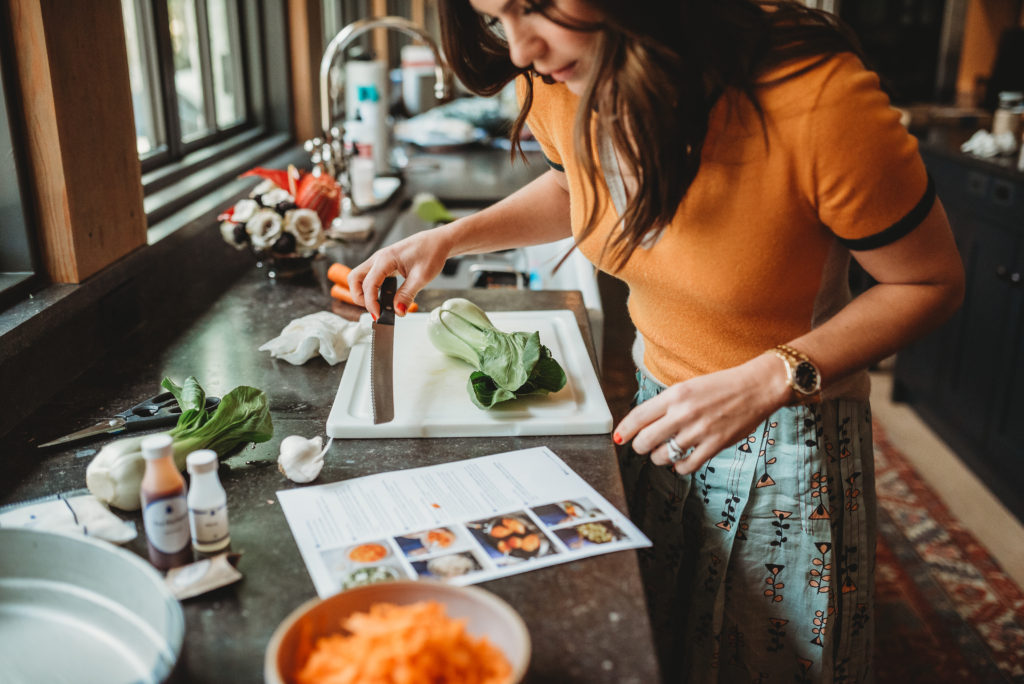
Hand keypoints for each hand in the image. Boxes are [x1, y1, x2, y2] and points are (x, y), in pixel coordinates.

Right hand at [347, 228, 453, 317]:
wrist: (438, 241)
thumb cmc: (431, 253)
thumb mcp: (421, 277)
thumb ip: (407, 295)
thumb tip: (398, 312)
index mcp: (385, 259)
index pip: (368, 284)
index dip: (370, 302)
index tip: (378, 315)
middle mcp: (378, 258)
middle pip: (354, 278)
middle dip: (359, 297)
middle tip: (374, 310)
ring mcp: (379, 260)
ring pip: (359, 277)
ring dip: (362, 293)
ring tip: (377, 305)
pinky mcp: (383, 264)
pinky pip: (369, 277)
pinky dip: (370, 289)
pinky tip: (382, 298)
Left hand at [614, 353, 790, 473]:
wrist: (756, 388)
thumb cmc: (722, 386)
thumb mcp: (688, 386)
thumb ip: (667, 404)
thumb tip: (644, 422)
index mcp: (675, 395)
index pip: (638, 416)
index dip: (624, 430)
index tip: (618, 438)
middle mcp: (684, 413)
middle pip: (645, 440)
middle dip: (640, 447)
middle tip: (644, 446)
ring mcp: (699, 431)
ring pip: (662, 456)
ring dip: (659, 457)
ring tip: (665, 451)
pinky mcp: (714, 445)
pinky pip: (686, 466)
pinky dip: (679, 467)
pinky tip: (681, 460)